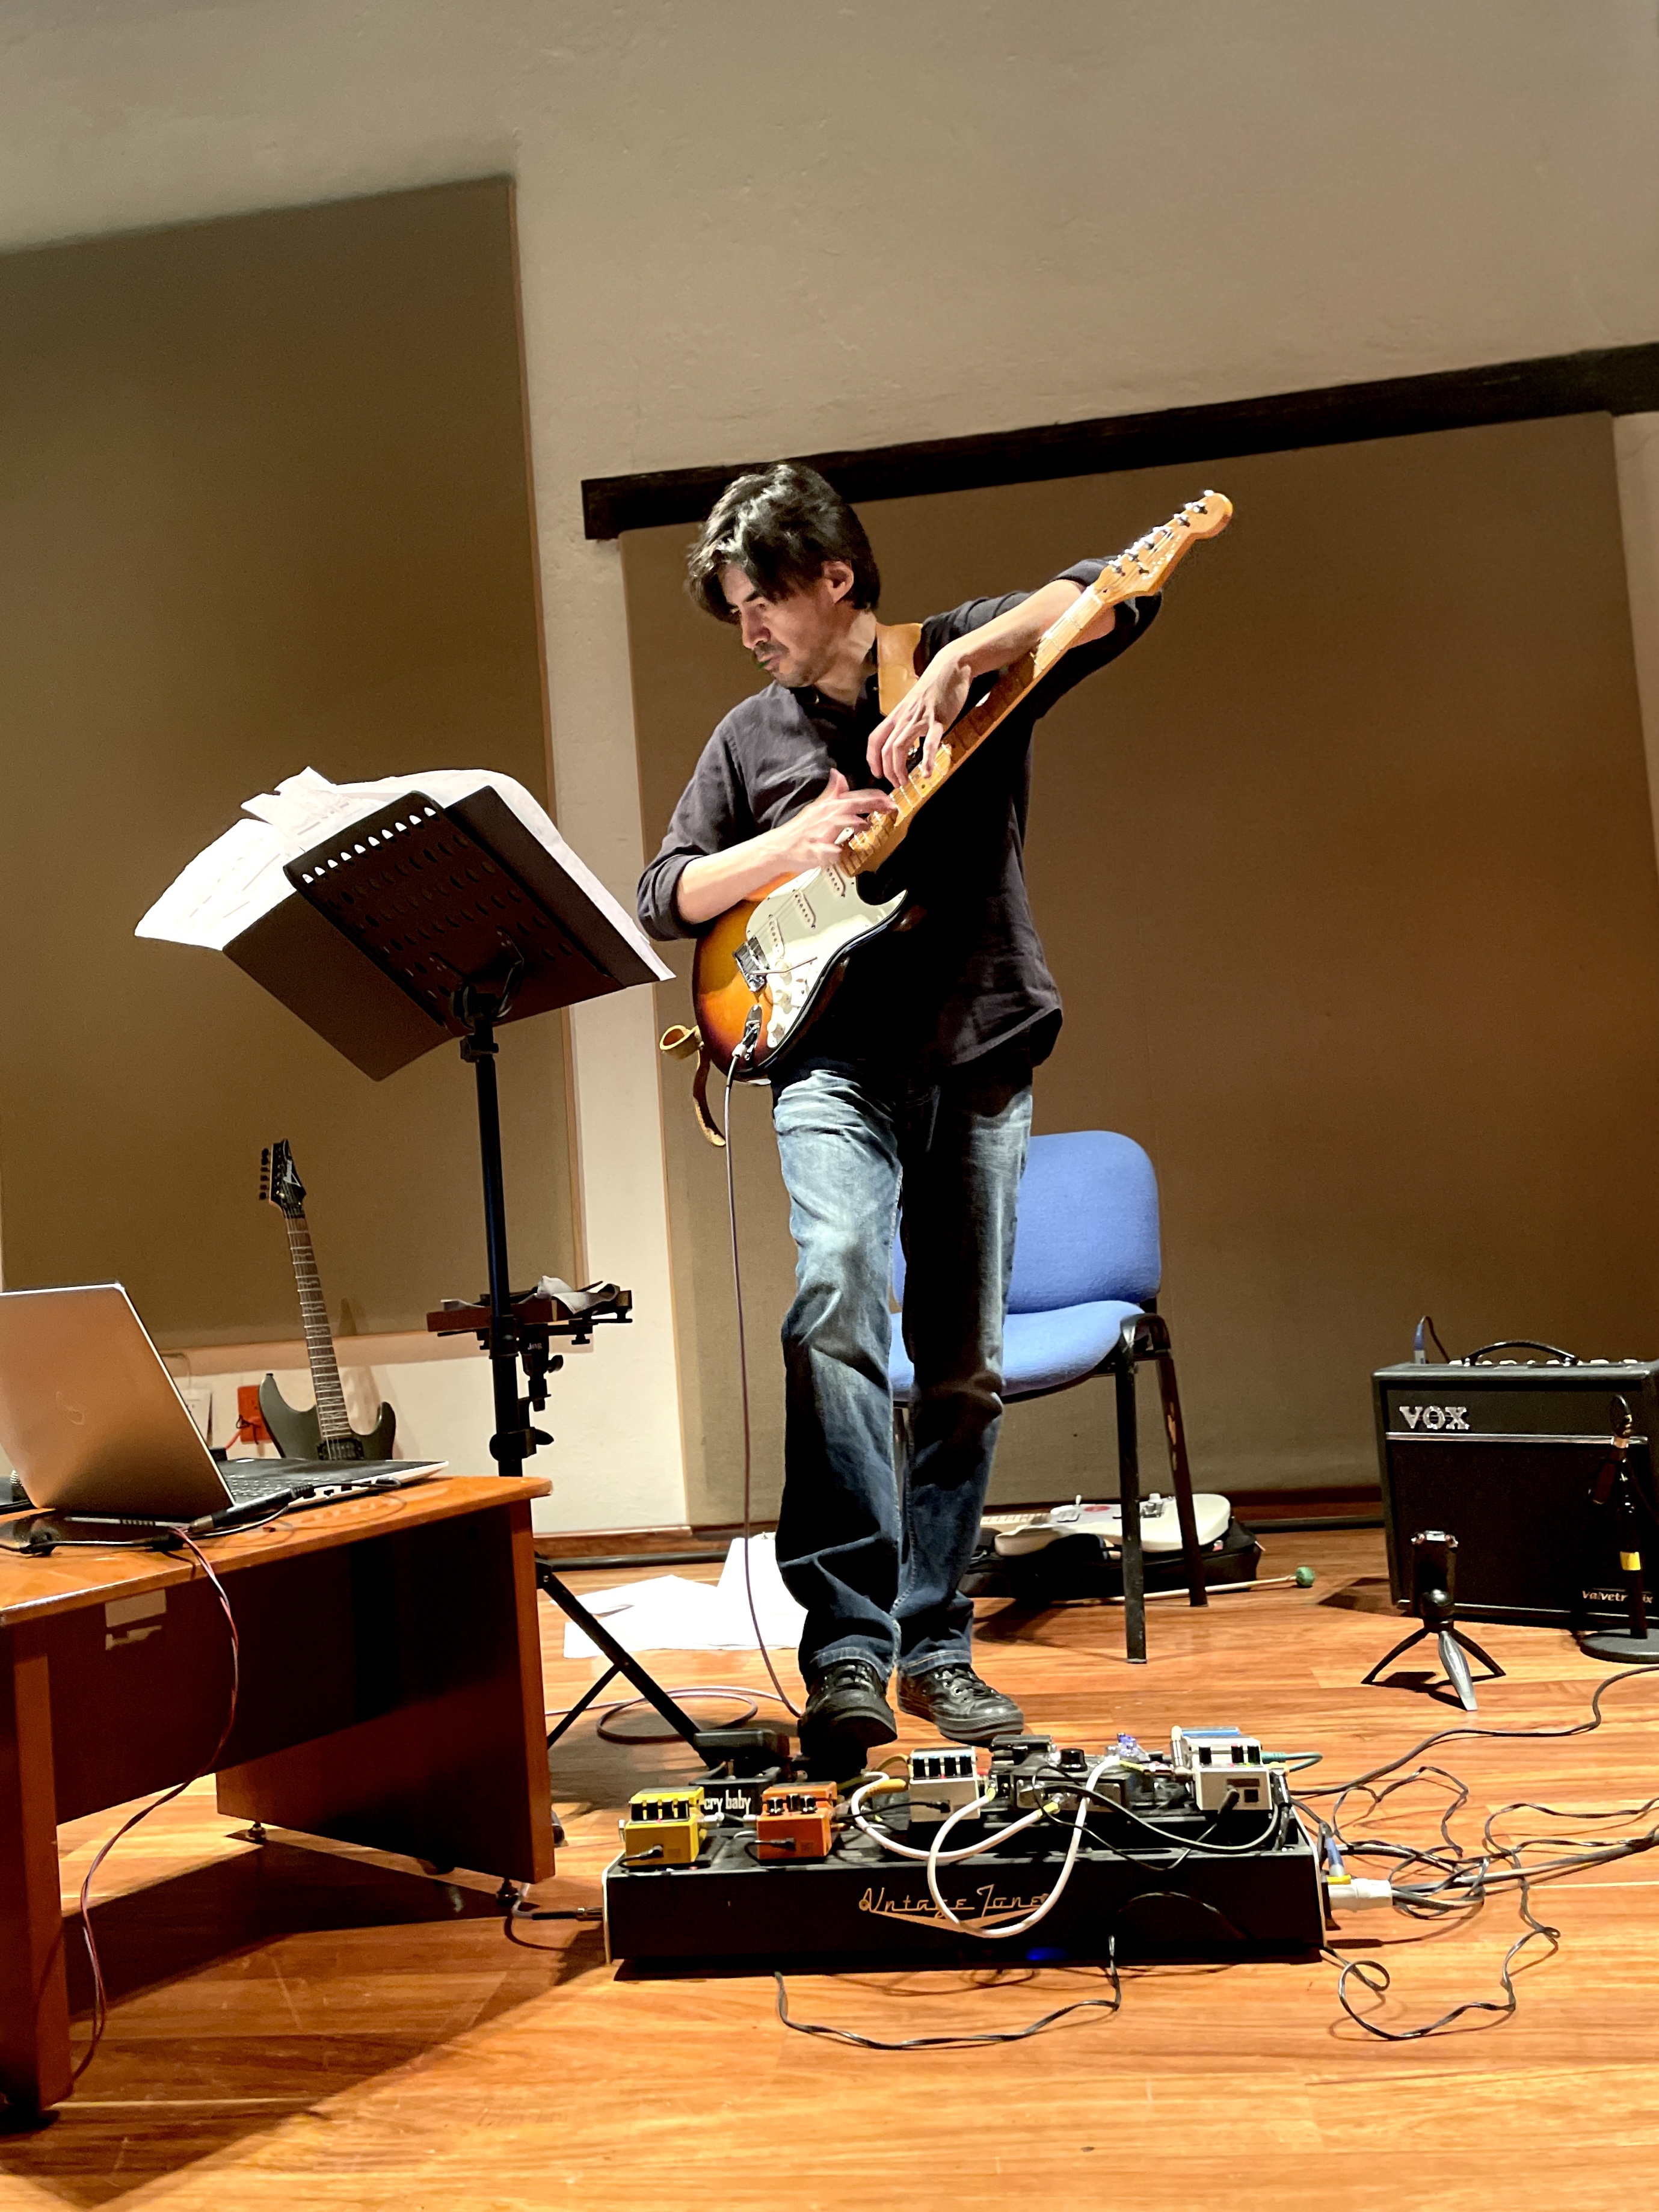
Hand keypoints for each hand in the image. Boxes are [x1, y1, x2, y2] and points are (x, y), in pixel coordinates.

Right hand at [774, 768, 894, 872]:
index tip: (890, 799)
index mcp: (828, 807)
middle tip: (890, 807)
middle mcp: (825, 817)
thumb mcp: (817, 807)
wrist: (779, 848)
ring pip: (838, 824)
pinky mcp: (813, 851)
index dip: (874, 797)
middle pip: (852, 806)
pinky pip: (824, 851)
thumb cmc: (800, 830)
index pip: (855, 797)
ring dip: (854, 823)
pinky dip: (831, 852)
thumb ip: (832, 793)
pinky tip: (838, 852)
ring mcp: (819, 834)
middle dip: (873, 805)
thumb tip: (838, 775)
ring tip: (866, 826)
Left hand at [866, 646, 972, 788]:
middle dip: (887, 771)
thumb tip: (906, 741)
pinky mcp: (938, 719)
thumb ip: (907, 722)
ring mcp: (919, 719)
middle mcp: (903, 718)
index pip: (875, 739)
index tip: (877, 773)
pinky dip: (927, 760)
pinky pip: (929, 743)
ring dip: (899, 769)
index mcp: (897, 715)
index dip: (872, 759)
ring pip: (899, 747)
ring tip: (905, 782)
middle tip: (896, 783)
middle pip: (885, 749)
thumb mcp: (913, 705)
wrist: (950, 667)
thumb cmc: (933, 687)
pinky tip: (927, 773)